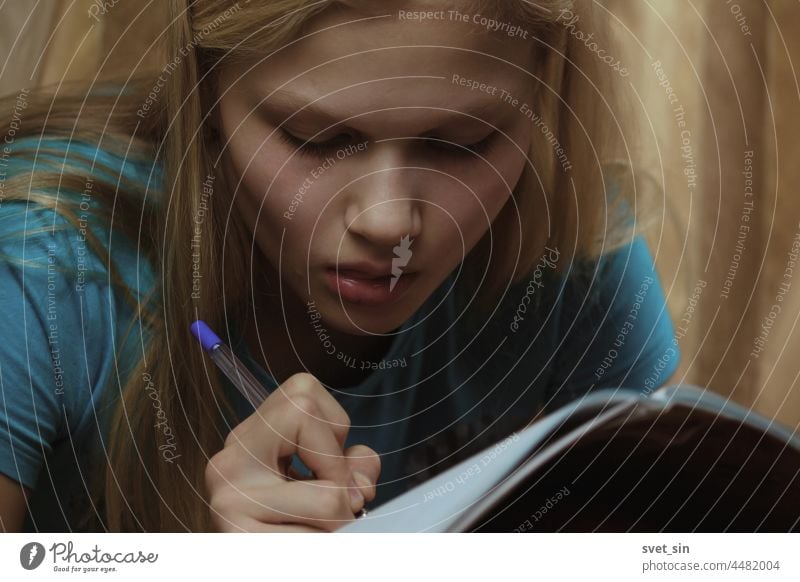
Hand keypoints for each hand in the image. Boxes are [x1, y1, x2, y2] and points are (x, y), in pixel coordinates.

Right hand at [205, 372, 380, 531]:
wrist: (263, 568)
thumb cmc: (300, 529)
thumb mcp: (329, 481)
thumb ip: (350, 463)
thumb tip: (361, 475)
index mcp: (249, 438)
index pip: (304, 393)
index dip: (334, 431)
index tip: (323, 468)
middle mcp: (228, 460)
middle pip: (308, 415)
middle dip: (338, 467)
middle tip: (326, 504)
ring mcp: (228, 499)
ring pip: (329, 496)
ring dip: (339, 522)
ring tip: (313, 532)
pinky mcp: (238, 539)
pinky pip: (317, 539)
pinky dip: (324, 546)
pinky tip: (303, 547)